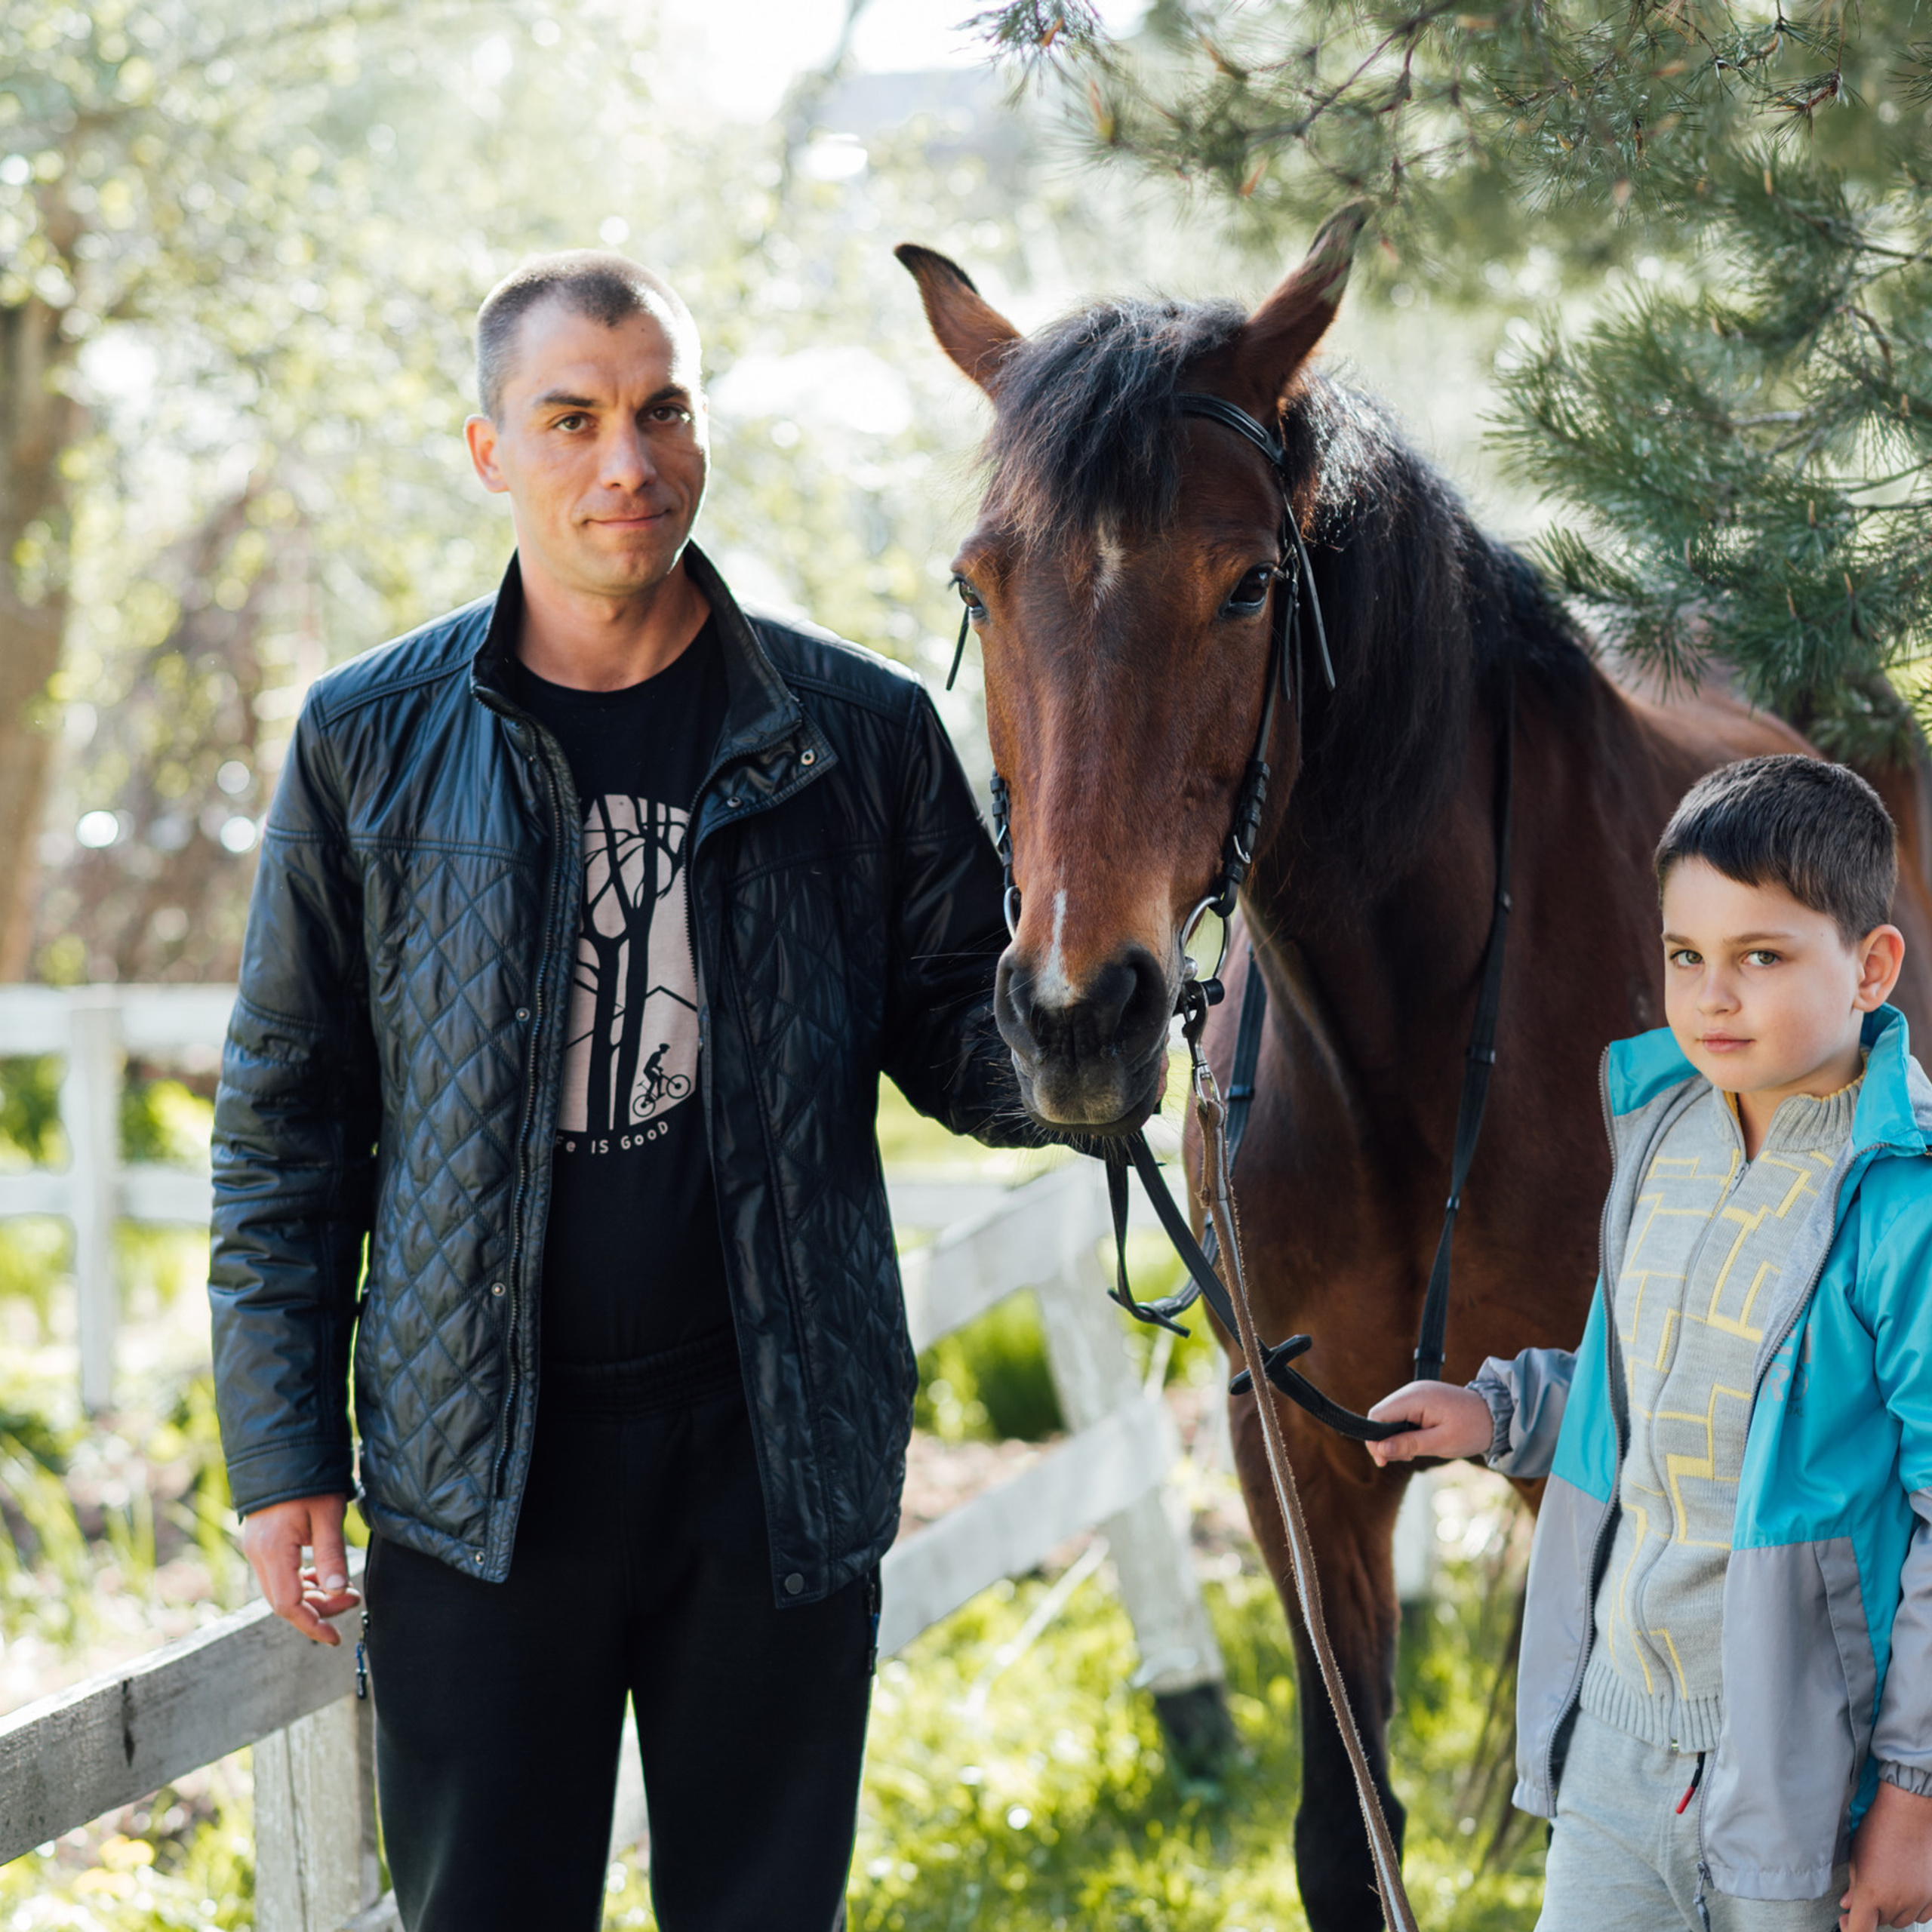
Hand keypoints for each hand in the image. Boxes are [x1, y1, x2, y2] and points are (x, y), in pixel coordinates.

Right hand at [241, 1493, 357, 1645]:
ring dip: (312, 1595)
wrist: (284, 1450)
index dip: (312, 1625)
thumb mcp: (329, 1514)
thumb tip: (338, 1591)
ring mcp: (256, 1549)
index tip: (335, 1637)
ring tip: (345, 1589)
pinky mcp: (262, 1543)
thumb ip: (331, 1554)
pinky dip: (302, 1581)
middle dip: (319, 1609)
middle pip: (284, 1601)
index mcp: (272, 1550)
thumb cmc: (310, 1479)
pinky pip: (280, 1575)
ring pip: (281, 1589)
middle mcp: (258, 1554)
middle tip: (353, 1599)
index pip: (288, 1605)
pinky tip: (324, 1576)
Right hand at [1364, 1381, 1495, 1467]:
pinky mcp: (1422, 1398)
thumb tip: (1380, 1449)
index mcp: (1415, 1398)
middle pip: (1381, 1414)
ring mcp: (1417, 1393)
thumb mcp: (1441, 1442)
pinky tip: (1415, 1442)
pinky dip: (1403, 1429)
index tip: (1384, 1462)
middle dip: (1384, 1439)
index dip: (1374, 1439)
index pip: (1378, 1415)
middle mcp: (1411, 1390)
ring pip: (1390, 1415)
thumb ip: (1409, 1443)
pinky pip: (1402, 1413)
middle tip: (1401, 1459)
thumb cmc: (1472, 1429)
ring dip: (1394, 1436)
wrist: (1497, 1415)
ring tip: (1411, 1454)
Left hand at [1842, 1779, 1931, 1931]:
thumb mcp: (1857, 1857)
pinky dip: (1913, 1908)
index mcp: (1871, 1894)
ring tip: (1888, 1882)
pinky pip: (1922, 1915)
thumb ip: (1853, 1887)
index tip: (1846, 1922)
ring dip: (1892, 1909)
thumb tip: (1847, 1906)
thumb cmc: (1878, 1829)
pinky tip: (1906, 1888)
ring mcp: (1919, 1902)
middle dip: (1872, 1911)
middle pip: (1881, 1923)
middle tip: (1869, 1888)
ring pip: (1902, 1920)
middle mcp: (1897, 1903)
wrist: (1909, 1814)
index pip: (1860, 1931)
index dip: (1850, 1930)